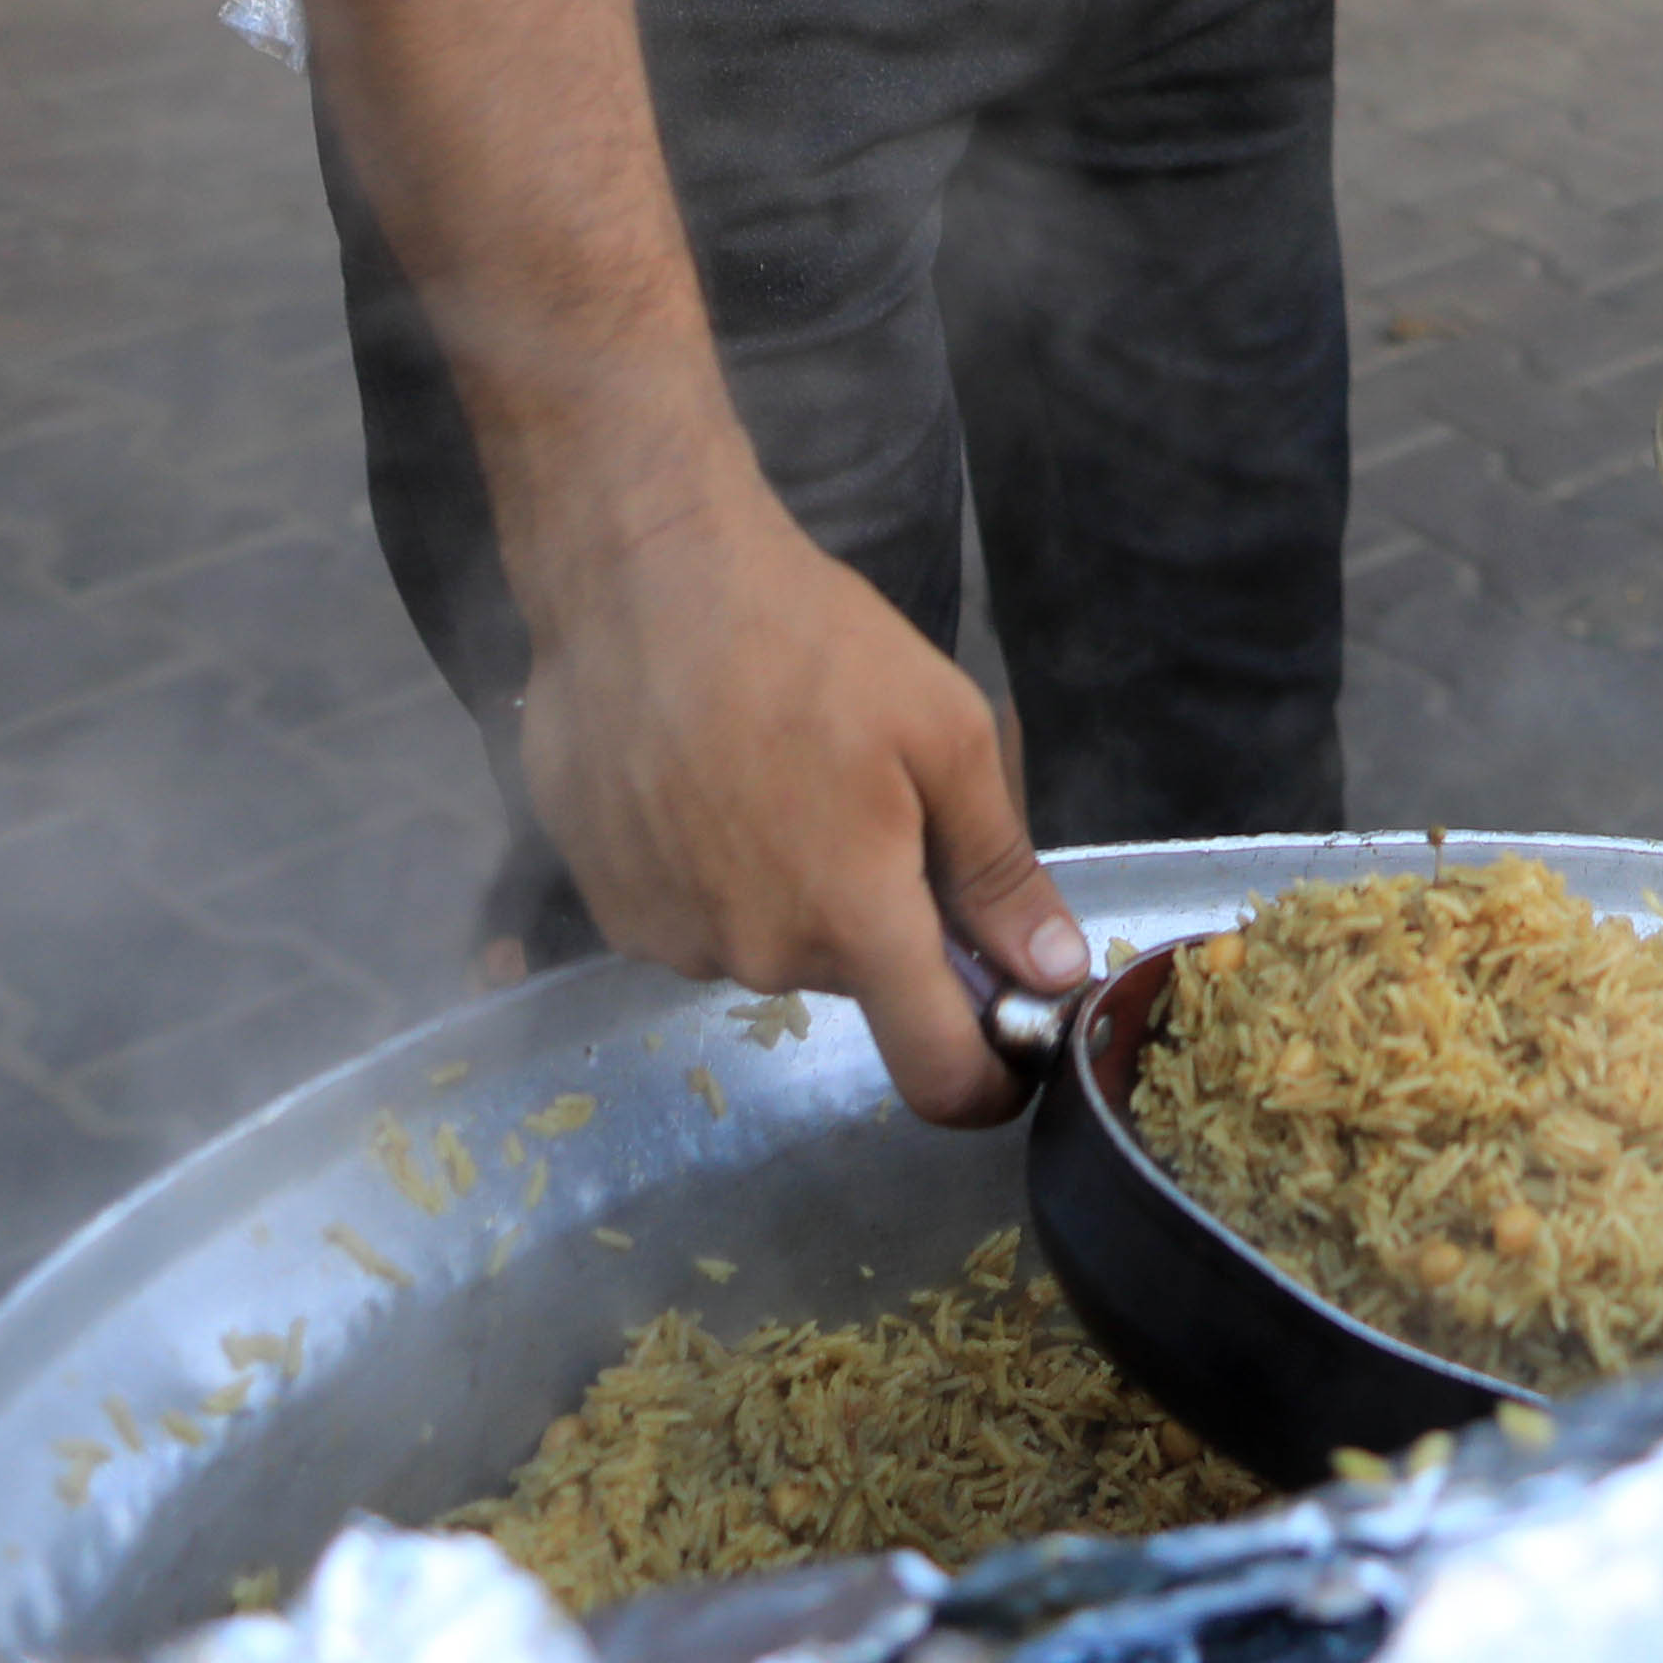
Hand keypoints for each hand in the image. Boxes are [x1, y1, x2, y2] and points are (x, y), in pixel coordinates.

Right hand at [508, 488, 1086, 1124]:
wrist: (640, 579)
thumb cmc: (807, 641)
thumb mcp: (945, 733)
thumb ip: (999, 870)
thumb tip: (1051, 972)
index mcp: (856, 920)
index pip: (936, 1073)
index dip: (985, 1082)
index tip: (1006, 1052)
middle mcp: (759, 956)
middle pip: (853, 979)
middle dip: (880, 916)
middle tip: (871, 803)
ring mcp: (673, 939)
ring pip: (771, 944)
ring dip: (792, 889)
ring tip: (775, 772)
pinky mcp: (610, 909)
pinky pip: (696, 920)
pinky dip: (716, 874)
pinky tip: (706, 783)